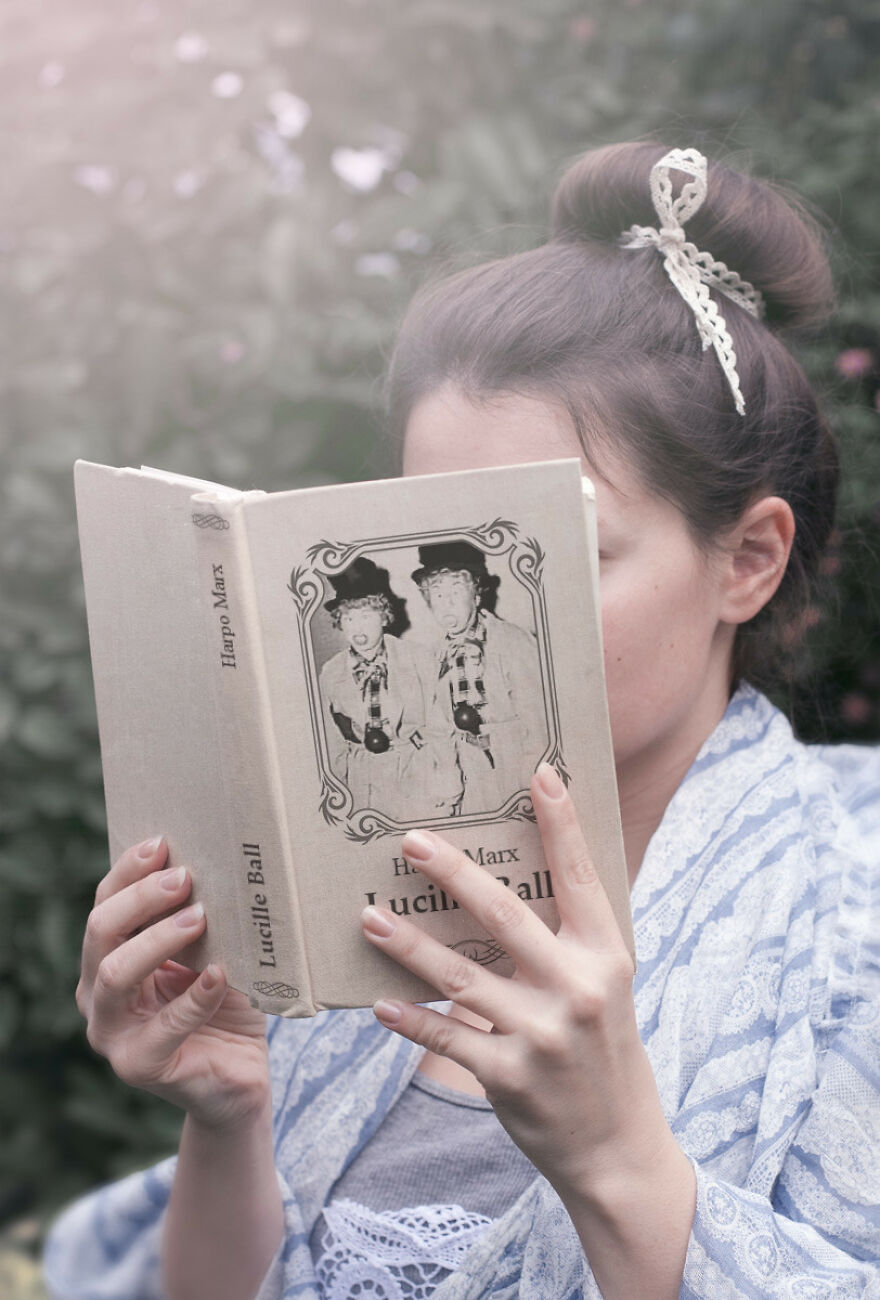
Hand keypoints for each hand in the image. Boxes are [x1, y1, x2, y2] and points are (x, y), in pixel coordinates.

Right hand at [77, 837, 269, 1129]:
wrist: (238, 1076)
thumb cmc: (223, 1002)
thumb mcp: (208, 951)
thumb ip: (196, 918)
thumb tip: (214, 861)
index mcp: (106, 959)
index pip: (104, 904)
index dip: (128, 872)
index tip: (163, 843)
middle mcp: (98, 994)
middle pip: (101, 932)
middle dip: (141, 898)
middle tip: (186, 877)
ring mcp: (112, 1034)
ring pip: (115, 975)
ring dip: (158, 940)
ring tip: (199, 918)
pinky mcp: (140, 1067)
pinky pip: (164, 1028)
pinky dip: (194, 997)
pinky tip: (221, 975)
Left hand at [360, 763, 679, 1205]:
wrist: (618, 1144)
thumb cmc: (603, 1048)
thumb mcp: (604, 984)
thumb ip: (569, 936)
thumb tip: (509, 880)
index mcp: (605, 956)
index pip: (580, 878)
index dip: (561, 825)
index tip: (540, 774)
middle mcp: (577, 989)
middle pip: (506, 918)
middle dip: (455, 875)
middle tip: (410, 841)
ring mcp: (543, 1035)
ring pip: (462, 978)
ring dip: (410, 946)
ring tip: (369, 917)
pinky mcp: (510, 1077)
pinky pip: (449, 1039)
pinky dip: (412, 1020)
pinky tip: (379, 1003)